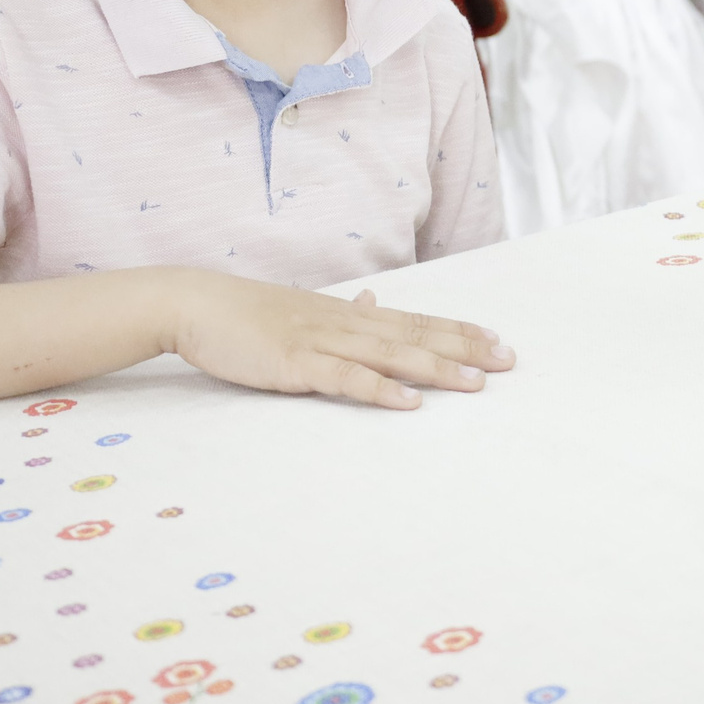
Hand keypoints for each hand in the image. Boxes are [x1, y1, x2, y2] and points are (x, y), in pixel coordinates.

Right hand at [162, 270, 511, 407]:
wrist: (196, 305)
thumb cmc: (249, 313)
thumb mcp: (306, 308)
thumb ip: (345, 310)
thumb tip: (375, 301)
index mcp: (348, 313)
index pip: (415, 320)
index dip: (457, 330)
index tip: (496, 340)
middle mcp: (345, 322)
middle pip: (416, 335)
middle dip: (464, 349)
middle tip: (508, 361)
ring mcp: (322, 341)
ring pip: (391, 355)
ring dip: (436, 369)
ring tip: (476, 383)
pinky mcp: (296, 363)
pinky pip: (346, 378)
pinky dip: (381, 390)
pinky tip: (410, 402)